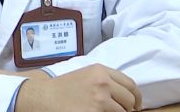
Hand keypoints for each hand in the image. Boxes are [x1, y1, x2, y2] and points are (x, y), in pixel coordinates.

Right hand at [14, 64, 140, 111]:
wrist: (43, 97)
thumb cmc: (62, 88)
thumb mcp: (85, 75)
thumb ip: (105, 79)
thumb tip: (125, 94)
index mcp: (101, 71)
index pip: (130, 84)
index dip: (136, 97)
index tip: (135, 105)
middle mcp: (102, 83)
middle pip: (129, 100)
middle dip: (129, 109)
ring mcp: (99, 99)